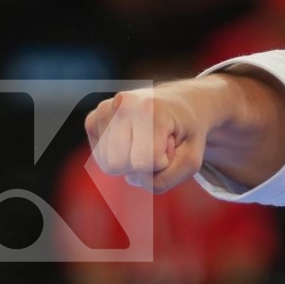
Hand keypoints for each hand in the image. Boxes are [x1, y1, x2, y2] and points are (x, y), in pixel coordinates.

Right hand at [86, 81, 218, 194]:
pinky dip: (117, 157)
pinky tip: (131, 140)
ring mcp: (104, 109)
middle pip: (119, 164)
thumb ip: (166, 179)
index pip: (143, 162)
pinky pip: (100, 158)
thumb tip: (130, 178)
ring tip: (146, 140)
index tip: (171, 143)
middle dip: (142, 164)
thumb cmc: (186, 133)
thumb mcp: (192, 160)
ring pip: (108, 164)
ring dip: (130, 161)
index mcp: (150, 109)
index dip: (161, 163)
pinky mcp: (92, 119)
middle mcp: (122, 104)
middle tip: (158, 144)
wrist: (179, 104)